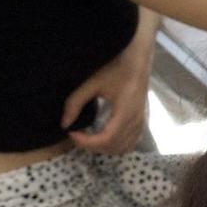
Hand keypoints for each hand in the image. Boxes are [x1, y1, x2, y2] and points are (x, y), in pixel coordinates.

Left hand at [61, 30, 153, 153]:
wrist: (138, 58)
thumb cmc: (116, 66)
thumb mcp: (92, 82)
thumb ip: (76, 102)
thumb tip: (64, 124)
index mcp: (125, 112)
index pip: (106, 139)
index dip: (87, 142)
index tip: (72, 133)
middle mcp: (136, 120)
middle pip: (114, 147)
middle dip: (93, 146)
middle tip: (77, 134)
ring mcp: (141, 121)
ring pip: (124, 147)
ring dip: (105, 148)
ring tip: (89, 137)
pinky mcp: (142, 120)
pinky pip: (131, 142)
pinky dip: (117, 145)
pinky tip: (104, 136)